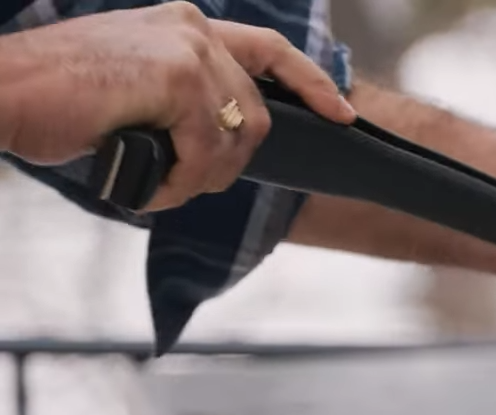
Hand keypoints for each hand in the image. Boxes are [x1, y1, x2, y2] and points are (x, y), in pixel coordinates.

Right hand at [0, 2, 355, 210]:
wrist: (0, 91)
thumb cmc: (54, 99)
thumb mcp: (134, 88)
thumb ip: (184, 98)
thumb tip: (226, 140)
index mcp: (186, 25)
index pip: (271, 50)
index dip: (312, 82)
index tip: (342, 113)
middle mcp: (194, 30)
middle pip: (256, 116)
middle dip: (228, 164)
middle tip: (183, 184)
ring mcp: (189, 52)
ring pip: (236, 140)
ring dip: (201, 178)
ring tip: (156, 184)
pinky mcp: (178, 81)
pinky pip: (205, 155)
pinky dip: (177, 185)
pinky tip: (144, 187)